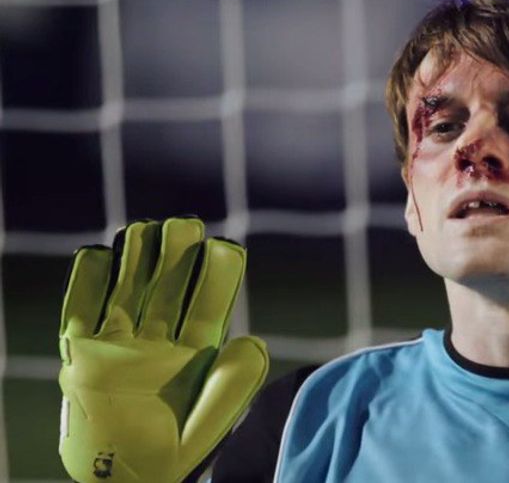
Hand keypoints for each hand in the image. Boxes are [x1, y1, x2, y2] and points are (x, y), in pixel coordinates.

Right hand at [58, 217, 268, 482]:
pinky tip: (100, 253)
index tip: (226, 247)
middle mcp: (157, 343)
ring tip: (148, 228)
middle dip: (177, 254)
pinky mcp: (81, 357)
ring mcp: (118, 347)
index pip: (209, 304)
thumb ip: (231, 386)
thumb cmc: (169, 459)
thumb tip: (251, 339)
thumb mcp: (207, 427)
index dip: (218, 275)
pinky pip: (80, 310)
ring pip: (129, 288)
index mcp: (195, 355)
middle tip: (185, 225)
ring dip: (138, 257)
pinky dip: (87, 281)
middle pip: (168, 286)